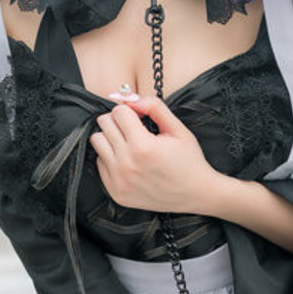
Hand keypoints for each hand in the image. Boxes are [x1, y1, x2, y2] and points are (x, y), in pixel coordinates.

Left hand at [89, 95, 220, 213]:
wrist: (196, 194)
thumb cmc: (188, 161)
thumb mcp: (178, 129)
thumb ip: (155, 107)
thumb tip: (131, 99)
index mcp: (143, 146)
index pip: (119, 112)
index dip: (131, 110)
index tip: (140, 118)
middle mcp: (127, 164)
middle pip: (104, 124)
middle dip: (119, 121)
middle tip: (134, 129)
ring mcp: (119, 180)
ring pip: (97, 142)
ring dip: (111, 138)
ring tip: (129, 144)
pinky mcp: (116, 192)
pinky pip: (100, 163)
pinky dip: (111, 158)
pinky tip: (129, 161)